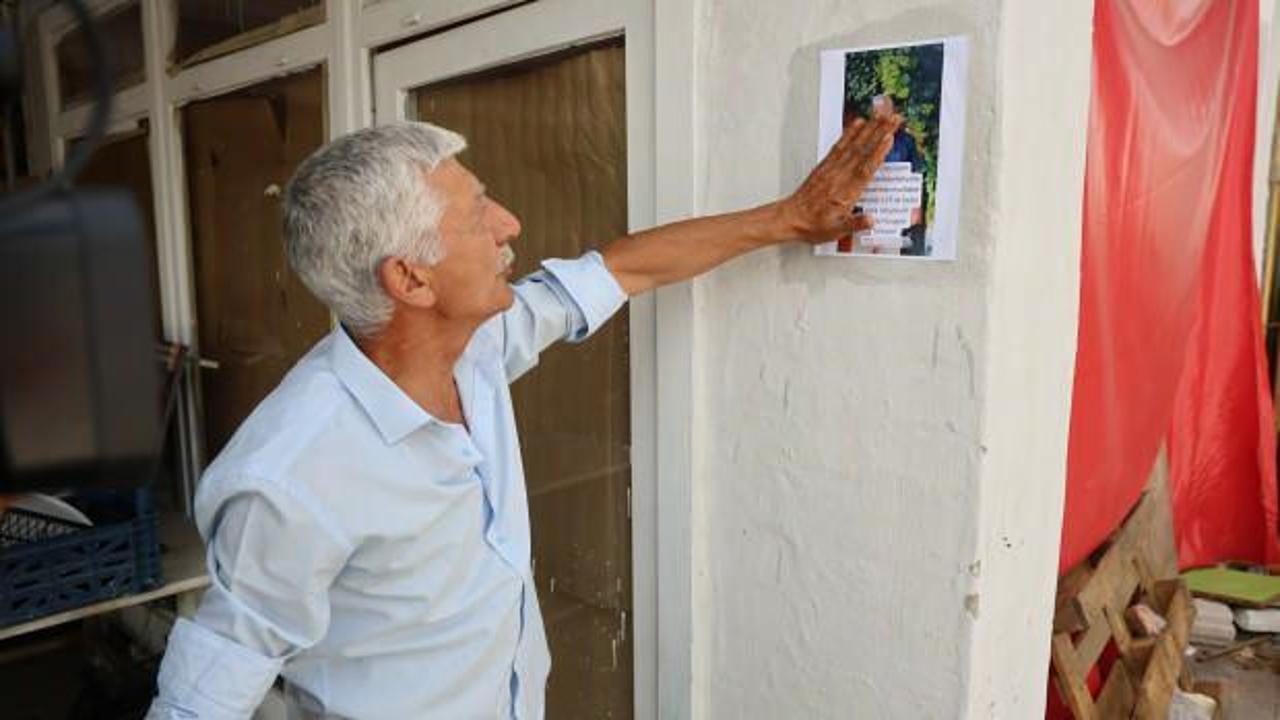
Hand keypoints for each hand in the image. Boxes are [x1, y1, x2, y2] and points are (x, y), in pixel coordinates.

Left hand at [780, 115, 900, 242]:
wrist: (790, 218)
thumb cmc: (813, 225)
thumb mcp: (836, 231)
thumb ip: (855, 224)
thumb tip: (871, 220)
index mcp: (846, 192)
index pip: (866, 168)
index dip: (879, 152)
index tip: (889, 137)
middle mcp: (839, 176)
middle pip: (863, 151)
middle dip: (880, 133)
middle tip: (894, 118)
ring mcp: (832, 169)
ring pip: (853, 145)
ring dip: (868, 128)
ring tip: (881, 115)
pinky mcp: (825, 165)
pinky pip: (839, 146)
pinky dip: (849, 133)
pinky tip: (857, 124)